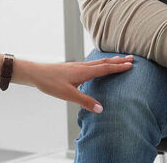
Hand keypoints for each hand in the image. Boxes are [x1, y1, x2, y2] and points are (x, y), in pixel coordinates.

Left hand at [16, 56, 133, 112]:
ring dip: (111, 60)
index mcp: (84, 71)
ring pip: (98, 61)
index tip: (131, 65)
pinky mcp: (73, 68)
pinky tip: (99, 66)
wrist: (35, 73)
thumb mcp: (68, 95)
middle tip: (132, 58)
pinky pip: (92, 63)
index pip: (106, 68)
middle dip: (118, 60)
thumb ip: (85, 101)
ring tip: (120, 60)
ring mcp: (77, 66)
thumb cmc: (50, 83)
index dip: (119, 67)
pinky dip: (101, 63)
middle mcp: (82, 66)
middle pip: (104, 62)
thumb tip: (101, 109)